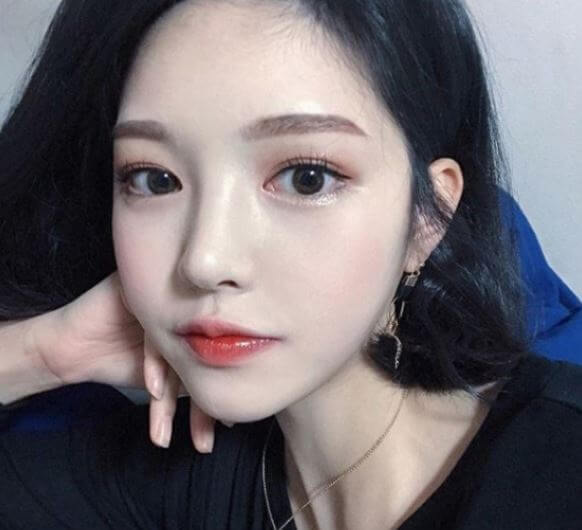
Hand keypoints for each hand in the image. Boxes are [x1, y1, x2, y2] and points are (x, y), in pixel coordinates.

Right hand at [33, 271, 229, 451]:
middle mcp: (185, 312)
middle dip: (200, 406)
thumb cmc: (118, 359)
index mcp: (196, 327)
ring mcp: (166, 302)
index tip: (219, 432)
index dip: (213, 402)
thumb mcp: (164, 381)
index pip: (213, 365)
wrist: (72, 349)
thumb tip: (231, 415)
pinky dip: (156, 365)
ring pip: (179, 351)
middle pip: (200, 359)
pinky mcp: (141, 295)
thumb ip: (193, 384)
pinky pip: (156, 334)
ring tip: (163, 432)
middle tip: (202, 444)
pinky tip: (153, 390)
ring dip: (172, 396)